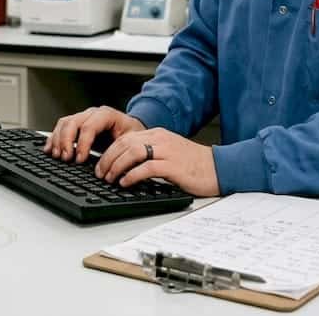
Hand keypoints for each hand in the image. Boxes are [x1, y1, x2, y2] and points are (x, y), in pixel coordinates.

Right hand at [43, 106, 144, 163]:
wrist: (131, 128)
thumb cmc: (132, 134)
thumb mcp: (131, 141)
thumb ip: (121, 150)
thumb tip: (112, 166)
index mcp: (107, 115)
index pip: (89, 126)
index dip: (82, 143)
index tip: (80, 159)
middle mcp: (92, 113)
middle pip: (73, 122)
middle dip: (67, 142)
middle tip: (66, 158)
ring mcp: (83, 117)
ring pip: (64, 123)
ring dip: (58, 140)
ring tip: (58, 156)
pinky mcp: (76, 124)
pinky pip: (61, 127)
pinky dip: (54, 138)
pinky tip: (50, 149)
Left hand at [95, 128, 219, 196]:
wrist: (218, 168)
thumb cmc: (194, 164)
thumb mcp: (169, 152)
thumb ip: (150, 153)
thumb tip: (126, 165)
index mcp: (158, 134)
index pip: (126, 138)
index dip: (109, 151)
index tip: (101, 165)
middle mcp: (160, 139)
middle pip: (125, 144)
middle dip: (108, 159)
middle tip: (100, 174)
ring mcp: (167, 151)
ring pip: (132, 152)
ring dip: (116, 166)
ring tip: (110, 179)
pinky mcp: (173, 166)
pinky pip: (146, 167)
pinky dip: (132, 175)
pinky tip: (125, 183)